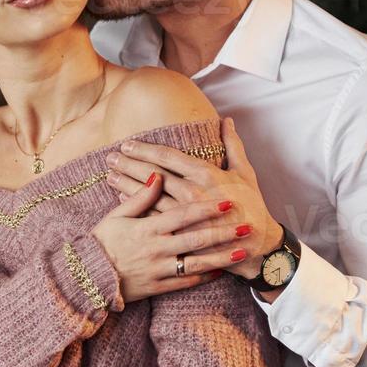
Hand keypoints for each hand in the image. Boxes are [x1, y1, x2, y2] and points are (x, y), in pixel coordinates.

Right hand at [91, 171, 252, 301]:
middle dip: (223, 232)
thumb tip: (158, 175)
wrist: (87, 277)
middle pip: (196, 239)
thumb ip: (140, 197)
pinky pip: (185, 282)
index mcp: (148, 228)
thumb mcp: (116, 216)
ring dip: (221, 257)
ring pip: (196, 263)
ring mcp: (158, 269)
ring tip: (242, 251)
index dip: (206, 208)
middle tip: (245, 226)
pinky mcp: (158, 287)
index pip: (182, 215)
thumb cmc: (102, 242)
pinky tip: (221, 271)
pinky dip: (204, 277)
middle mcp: (157, 249)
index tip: (226, 202)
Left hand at [106, 117, 282, 280]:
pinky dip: (135, 206)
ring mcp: (184, 215)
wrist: (255, 245)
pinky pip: (152, 216)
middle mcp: (192, 192)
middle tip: (110, 157)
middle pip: (152, 174)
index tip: (127, 144)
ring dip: (127, 184)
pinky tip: (120, 198)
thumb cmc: (252, 207)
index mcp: (206, 174)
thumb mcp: (246, 172)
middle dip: (129, 164)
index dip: (145, 149)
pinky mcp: (180, 233)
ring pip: (148, 195)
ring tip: (110, 175)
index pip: (167, 157)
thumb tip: (227, 121)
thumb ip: (233, 145)